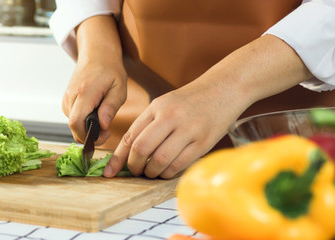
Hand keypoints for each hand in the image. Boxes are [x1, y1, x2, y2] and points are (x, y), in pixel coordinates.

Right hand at [63, 15, 125, 144]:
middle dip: (89, 135)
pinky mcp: (66, 100)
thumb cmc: (110, 71)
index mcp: (85, 92)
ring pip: (73, 124)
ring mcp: (66, 98)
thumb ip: (110, 107)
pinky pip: (73, 117)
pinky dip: (83, 121)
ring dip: (87, 127)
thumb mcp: (119, 89)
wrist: (97, 54)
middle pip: (73, 126)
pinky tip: (95, 114)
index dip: (87, 136)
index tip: (104, 135)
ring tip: (103, 118)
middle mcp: (71, 96)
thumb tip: (103, 126)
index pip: (75, 122)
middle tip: (106, 131)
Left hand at [102, 34, 312, 177]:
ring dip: (151, 172)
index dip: (118, 157)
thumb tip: (128, 151)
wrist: (225, 88)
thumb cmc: (191, 100)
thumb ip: (147, 124)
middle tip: (135, 171)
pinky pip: (179, 164)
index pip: (131, 136)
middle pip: (142, 149)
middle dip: (134, 166)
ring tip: (151, 172)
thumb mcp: (165, 104)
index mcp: (157, 107)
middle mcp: (171, 117)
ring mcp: (188, 130)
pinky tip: (166, 171)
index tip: (109, 171)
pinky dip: (168, 173)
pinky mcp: (204, 142)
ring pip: (160, 160)